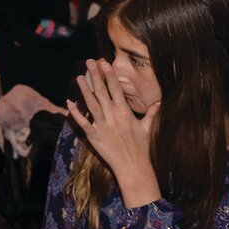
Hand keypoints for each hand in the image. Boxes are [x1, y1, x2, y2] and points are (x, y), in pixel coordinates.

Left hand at [67, 59, 160, 204]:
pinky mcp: (94, 136)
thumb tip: (159, 103)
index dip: (110, 75)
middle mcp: (112, 116)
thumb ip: (151, 113)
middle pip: (101, 92)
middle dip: (95, 75)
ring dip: (84, 90)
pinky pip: (82, 122)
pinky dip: (75, 112)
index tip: (105, 63)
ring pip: (91, 104)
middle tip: (89, 61)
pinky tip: (69, 102)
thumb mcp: (147, 128)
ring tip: (79, 77)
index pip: (116, 89)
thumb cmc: (141, 147)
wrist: (133, 167)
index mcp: (125, 112)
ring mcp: (102, 125)